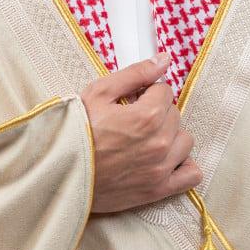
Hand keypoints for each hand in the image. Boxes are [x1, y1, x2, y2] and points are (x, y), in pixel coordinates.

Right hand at [80, 52, 202, 213]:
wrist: (58, 171)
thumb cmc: (74, 133)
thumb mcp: (98, 93)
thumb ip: (135, 74)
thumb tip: (164, 59)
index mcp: (147, 116)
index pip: (164, 91)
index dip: (147, 92)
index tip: (133, 100)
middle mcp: (159, 143)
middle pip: (175, 115)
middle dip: (157, 112)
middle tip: (132, 120)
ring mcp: (160, 168)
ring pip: (185, 141)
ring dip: (170, 136)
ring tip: (146, 139)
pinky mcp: (157, 189)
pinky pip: (191, 175)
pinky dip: (183, 165)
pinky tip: (165, 159)